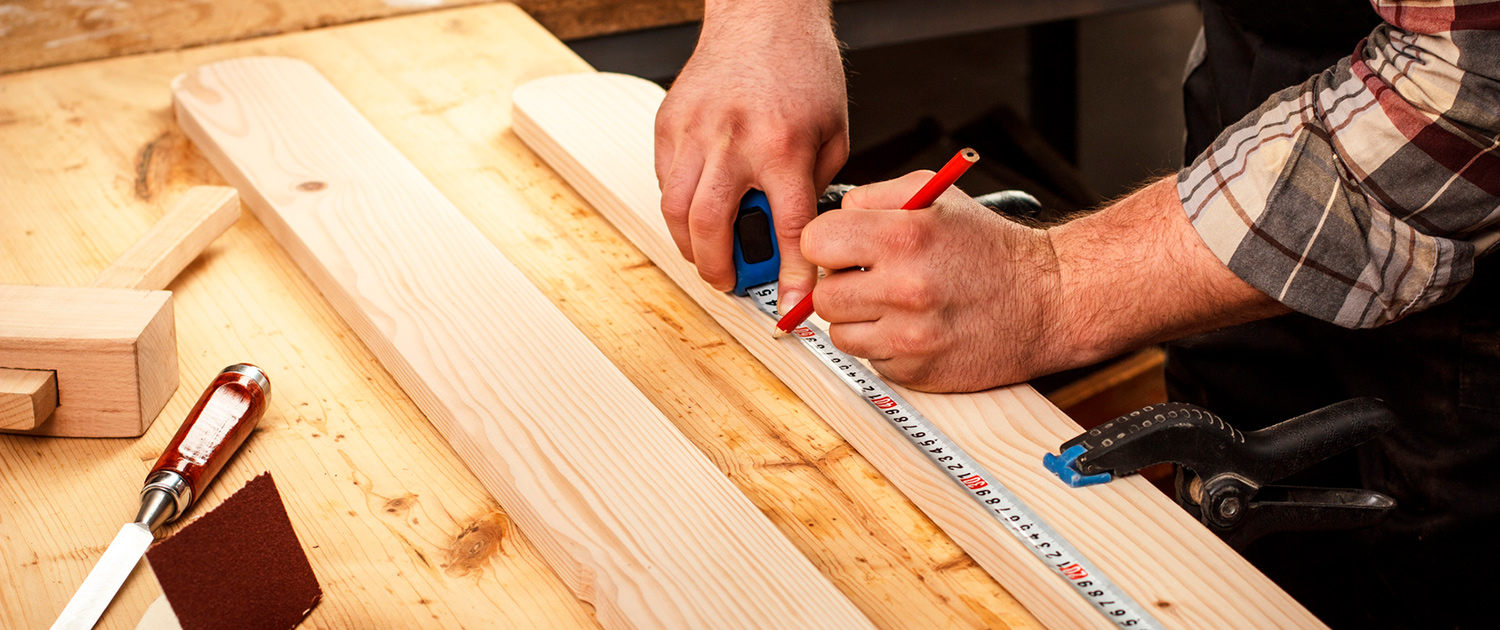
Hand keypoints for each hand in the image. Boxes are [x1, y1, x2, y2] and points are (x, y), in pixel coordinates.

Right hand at [654, 1, 847, 308]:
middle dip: (719, 269)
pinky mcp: (669, 122)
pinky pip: (664, 180)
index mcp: (782, 145)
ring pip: (675, 210)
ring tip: (708, 257)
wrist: (764, 14)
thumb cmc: (804, 68)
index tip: (787, 307)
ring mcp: (694, 130)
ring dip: (689, 246)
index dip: (788, 276)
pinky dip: (679, 207)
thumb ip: (815, 187)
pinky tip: (699, 211)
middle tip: (730, 282)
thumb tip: (800, 237)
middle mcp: (733, 139)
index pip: (787, 228)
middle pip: (711, 227)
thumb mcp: (833, 132)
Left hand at [801, 172, 1064, 391]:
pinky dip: (884, 345)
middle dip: (841, 285)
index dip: (826, 245)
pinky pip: (870, 359)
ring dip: (859, 320)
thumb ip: (874, 198)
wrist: (1047, 300)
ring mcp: (910, 336)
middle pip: (823, 295)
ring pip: (840, 334)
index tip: (842, 250)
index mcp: (904, 236)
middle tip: (870, 279)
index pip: (815, 243)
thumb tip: (832, 220)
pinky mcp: (917, 371)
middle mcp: (905, 288)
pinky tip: (914, 328)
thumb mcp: (936, 195)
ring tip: (893, 304)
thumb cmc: (991, 248)